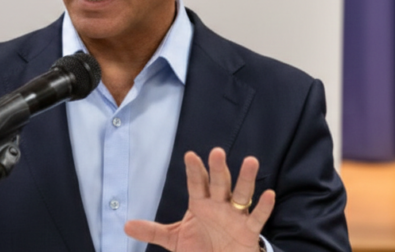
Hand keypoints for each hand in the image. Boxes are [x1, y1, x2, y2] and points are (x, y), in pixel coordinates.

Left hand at [125, 149, 274, 251]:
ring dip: (246, 179)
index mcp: (201, 203)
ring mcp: (236, 216)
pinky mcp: (249, 232)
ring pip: (242, 195)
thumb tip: (125, 225)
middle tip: (217, 152)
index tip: (190, 155)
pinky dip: (264, 207)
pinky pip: (258, 218)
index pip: (197, 183)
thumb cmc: (200, 247)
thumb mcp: (174, 239)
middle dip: (218, 169)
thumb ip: (153, 231)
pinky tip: (269, 194)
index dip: (194, 170)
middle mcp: (220, 205)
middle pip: (219, 184)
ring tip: (251, 161)